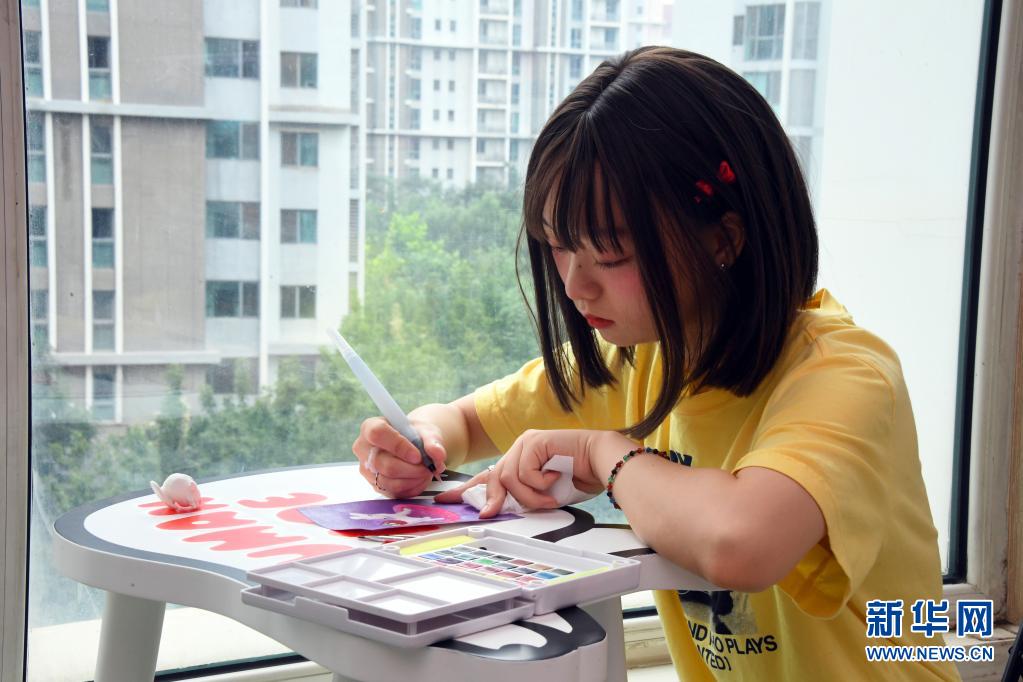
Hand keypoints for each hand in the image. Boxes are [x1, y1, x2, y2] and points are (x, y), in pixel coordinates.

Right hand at [353, 417, 446, 498]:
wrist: (412, 447)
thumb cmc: (415, 435)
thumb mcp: (426, 431)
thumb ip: (433, 441)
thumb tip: (438, 455)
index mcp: (370, 427)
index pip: (378, 434)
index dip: (399, 446)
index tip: (418, 455)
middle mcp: (363, 448)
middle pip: (384, 464)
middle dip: (411, 468)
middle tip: (428, 467)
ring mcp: (366, 469)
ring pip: (389, 481)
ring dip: (413, 479)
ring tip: (426, 472)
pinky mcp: (374, 485)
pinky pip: (393, 492)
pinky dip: (411, 487)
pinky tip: (420, 479)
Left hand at [435, 429, 633, 516]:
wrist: (603, 462)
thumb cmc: (580, 477)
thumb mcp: (545, 494)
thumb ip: (523, 497)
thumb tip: (502, 510)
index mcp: (520, 460)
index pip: (488, 475)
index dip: (467, 489)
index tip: (445, 501)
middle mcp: (520, 448)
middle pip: (494, 477)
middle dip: (492, 499)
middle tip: (489, 515)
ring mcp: (525, 442)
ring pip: (509, 478)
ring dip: (530, 496)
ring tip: (550, 498)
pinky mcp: (533, 441)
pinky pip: (523, 472)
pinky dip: (539, 483)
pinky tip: (555, 477)